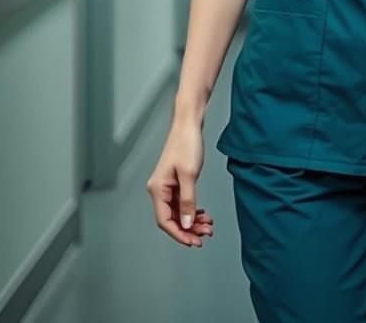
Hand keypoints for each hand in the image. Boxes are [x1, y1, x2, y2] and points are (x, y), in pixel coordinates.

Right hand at [146, 119, 214, 247]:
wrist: (188, 124)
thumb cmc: (186, 144)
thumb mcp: (189, 175)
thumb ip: (188, 201)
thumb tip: (187, 224)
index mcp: (157, 189)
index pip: (165, 221)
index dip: (179, 234)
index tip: (193, 242)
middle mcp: (159, 190)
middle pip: (172, 218)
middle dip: (189, 229)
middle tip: (205, 234)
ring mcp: (167, 186)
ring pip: (179, 212)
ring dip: (192, 221)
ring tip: (208, 225)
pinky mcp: (175, 182)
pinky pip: (182, 203)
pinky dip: (192, 210)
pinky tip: (202, 214)